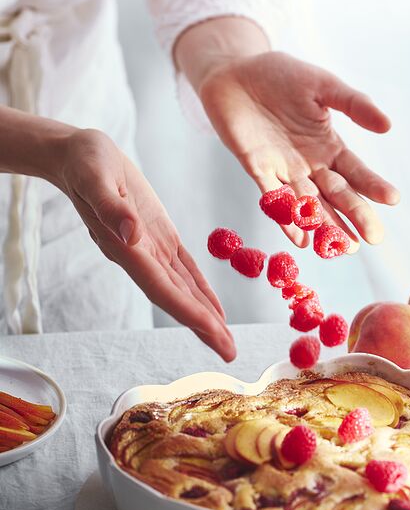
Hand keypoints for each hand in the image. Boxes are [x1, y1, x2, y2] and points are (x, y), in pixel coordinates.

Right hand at [55, 129, 235, 360]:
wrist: (79, 156)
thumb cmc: (85, 163)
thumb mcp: (96, 178)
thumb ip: (112, 207)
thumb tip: (132, 235)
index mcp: (127, 249)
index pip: (162, 288)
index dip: (188, 311)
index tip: (212, 330)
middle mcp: (141, 258)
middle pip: (177, 299)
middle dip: (203, 327)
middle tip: (230, 353)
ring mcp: (151, 250)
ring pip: (184, 290)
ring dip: (206, 316)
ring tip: (227, 341)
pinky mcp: (161, 238)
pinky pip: (185, 271)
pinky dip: (201, 292)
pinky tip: (215, 310)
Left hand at [197, 51, 398, 249]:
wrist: (235, 73)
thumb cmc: (281, 77)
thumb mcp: (323, 85)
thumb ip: (353, 104)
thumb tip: (388, 125)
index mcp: (329, 146)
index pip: (355, 171)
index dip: (373, 185)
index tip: (393, 199)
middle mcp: (310, 165)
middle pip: (336, 195)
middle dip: (354, 216)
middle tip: (373, 238)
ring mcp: (284, 171)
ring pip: (309, 204)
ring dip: (325, 226)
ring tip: (341, 247)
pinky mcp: (257, 169)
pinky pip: (273, 198)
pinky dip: (286, 219)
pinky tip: (301, 239)